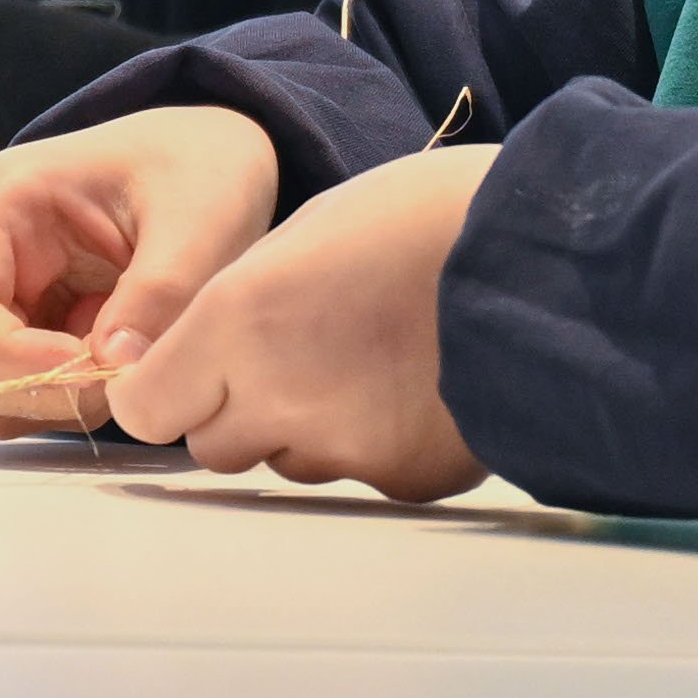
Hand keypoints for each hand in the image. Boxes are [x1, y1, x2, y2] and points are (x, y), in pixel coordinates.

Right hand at [0, 107, 281, 430]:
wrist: (207, 159)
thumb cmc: (198, 172)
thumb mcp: (198, 225)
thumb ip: (157, 295)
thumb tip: (115, 368)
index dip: (8, 358)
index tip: (93, 371)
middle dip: (44, 385)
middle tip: (126, 372)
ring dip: (61, 394)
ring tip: (131, 349)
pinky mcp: (19, 320)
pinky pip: (24, 386)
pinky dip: (73, 391)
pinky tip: (121, 348)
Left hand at [104, 143, 495, 498]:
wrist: (550, 259)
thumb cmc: (432, 218)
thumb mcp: (311, 231)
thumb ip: (242, 303)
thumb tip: (206, 351)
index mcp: (240, 321)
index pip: (146, 405)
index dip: (164, 388)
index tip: (182, 372)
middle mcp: (277, 397)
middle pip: (212, 444)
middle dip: (236, 410)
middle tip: (298, 355)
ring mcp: (342, 450)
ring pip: (287, 464)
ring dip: (307, 429)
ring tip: (374, 362)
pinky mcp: (403, 479)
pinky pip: (363, 477)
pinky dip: (379, 444)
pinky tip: (422, 390)